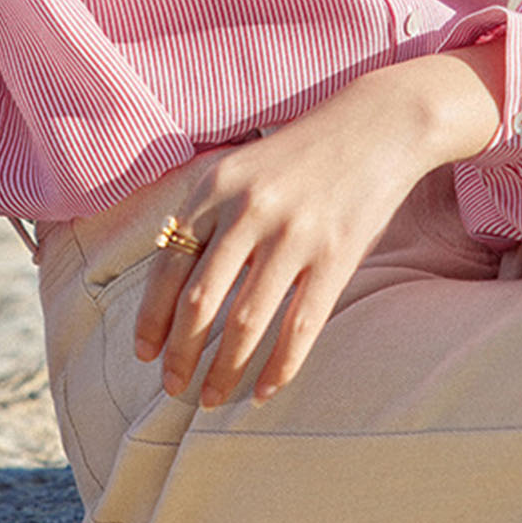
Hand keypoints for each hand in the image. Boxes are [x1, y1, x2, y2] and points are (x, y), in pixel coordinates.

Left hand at [134, 42, 503, 408]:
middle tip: (173, 388)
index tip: (145, 355)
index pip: (168, 266)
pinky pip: (300, 327)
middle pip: (200, 302)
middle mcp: (248, 209)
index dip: (153, 318)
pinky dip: (279, 367)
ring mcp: (294, 233)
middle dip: (181, 354)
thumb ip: (206, 217)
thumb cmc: (300, 153)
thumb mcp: (240, 168)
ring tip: (210, 399)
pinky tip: (264, 393)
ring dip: (223, 371)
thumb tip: (172, 292)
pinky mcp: (336, 255)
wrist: (376, 123)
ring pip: (246, 323)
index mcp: (214, 186)